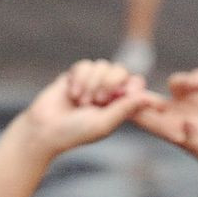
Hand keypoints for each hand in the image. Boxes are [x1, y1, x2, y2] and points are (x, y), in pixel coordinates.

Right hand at [19, 60, 159, 156]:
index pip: (136, 85)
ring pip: (102, 65)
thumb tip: (153, 99)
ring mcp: (91, 82)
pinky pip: (85, 64)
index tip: (124, 94)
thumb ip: (128, 108)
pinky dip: (79, 78)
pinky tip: (72, 93)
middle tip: (97, 100)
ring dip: (91, 82)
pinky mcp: (75, 75)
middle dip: (109, 82)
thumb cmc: (76, 132)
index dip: (133, 86)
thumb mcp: (105, 123)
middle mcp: (108, 92)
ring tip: (80, 101)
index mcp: (120, 106)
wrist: (44, 129)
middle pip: (120, 71)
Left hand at [132, 70, 197, 175]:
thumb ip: (195, 141)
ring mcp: (191, 104)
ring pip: (175, 83)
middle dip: (138, 87)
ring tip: (196, 86)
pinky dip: (196, 77)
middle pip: (148, 97)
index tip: (132, 96)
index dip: (130, 105)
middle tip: (137, 80)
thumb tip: (185, 123)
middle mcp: (176, 115)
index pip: (141, 117)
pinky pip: (196, 79)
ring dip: (180, 80)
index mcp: (169, 131)